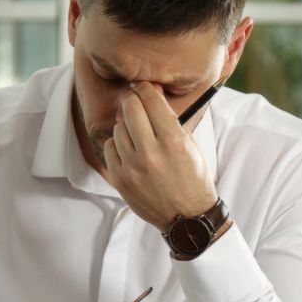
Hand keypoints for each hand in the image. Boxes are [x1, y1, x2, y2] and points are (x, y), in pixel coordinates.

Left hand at [103, 81, 217, 229]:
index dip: (145, 88)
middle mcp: (151, 153)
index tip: (142, 85)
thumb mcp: (190, 145)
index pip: (152, 100)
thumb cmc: (192, 178)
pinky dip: (117, 144)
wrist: (186, 217)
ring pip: (118, 128)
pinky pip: (109, 148)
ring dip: (125, 124)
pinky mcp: (120, 179)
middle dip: (131, 99)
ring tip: (136, 131)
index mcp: (173, 141)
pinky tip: (129, 148)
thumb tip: (151, 92)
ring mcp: (133, 167)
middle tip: (133, 98)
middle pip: (130, 109)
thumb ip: (170, 120)